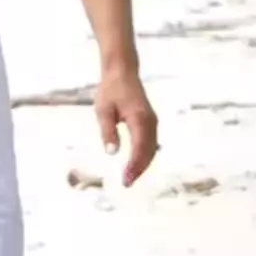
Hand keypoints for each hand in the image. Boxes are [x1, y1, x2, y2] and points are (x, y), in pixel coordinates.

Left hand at [94, 62, 157, 187]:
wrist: (122, 72)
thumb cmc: (111, 90)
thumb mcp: (103, 110)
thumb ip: (108, 131)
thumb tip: (112, 152)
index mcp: (139, 118)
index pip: (140, 148)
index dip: (134, 166)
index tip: (126, 179)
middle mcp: (150, 122)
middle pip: (149, 151)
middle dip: (139, 169)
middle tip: (127, 183)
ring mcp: (152, 122)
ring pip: (152, 148)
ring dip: (143, 164)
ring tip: (130, 177)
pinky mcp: (150, 122)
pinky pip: (151, 143)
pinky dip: (145, 155)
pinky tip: (135, 164)